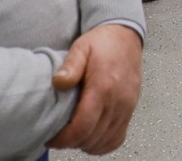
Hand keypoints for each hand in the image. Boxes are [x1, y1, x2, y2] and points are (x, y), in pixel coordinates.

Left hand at [47, 24, 143, 153]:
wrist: (126, 37)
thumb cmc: (102, 43)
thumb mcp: (81, 47)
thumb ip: (70, 66)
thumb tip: (58, 82)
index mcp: (102, 88)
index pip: (83, 127)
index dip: (65, 139)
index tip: (51, 138)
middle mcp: (117, 101)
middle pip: (92, 138)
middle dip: (72, 142)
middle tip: (58, 137)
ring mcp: (126, 108)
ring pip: (105, 141)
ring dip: (86, 144)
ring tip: (73, 136)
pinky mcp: (130, 110)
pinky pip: (118, 138)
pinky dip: (103, 144)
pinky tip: (91, 137)